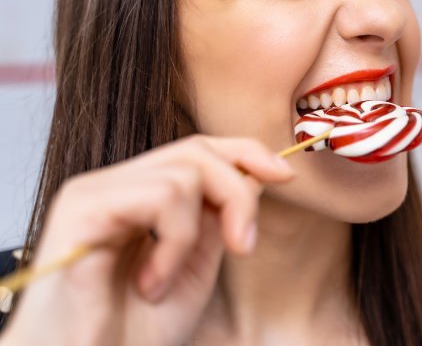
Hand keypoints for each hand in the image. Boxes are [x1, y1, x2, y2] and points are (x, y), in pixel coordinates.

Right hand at [1, 135, 293, 345]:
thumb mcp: (196, 268)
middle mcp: (115, 184)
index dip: (246, 153)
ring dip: (192, 237)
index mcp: (140, 195)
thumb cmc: (133, 332)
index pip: (198, 149)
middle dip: (237, 194)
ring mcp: (95, 192)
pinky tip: (151, 283)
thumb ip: (217, 219)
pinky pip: (159, 196)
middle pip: (197, 150)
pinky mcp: (81, 207)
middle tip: (242, 245)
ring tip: (164, 284)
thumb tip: (255, 173)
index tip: (285, 174)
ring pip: (184, 173)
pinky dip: (173, 242)